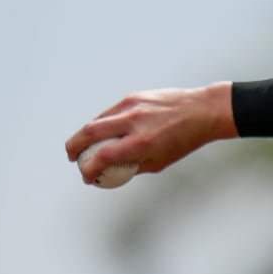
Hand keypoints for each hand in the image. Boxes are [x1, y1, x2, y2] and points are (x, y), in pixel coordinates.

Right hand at [64, 82, 236, 184]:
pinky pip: (110, 111)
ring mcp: (132, 106)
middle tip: (71, 157)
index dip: (88, 169)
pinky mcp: (134, 96)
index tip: (86, 177)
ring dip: (85, 134)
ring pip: (97, 120)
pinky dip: (101, 122)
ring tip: (84, 145)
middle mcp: (134, 123)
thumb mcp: (160, 161)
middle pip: (89, 132)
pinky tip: (102, 131)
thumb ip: (133, 166)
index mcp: (142, 143)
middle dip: (73, 147)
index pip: (103, 156)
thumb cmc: (183, 141)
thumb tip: (111, 171)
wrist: (201, 111)